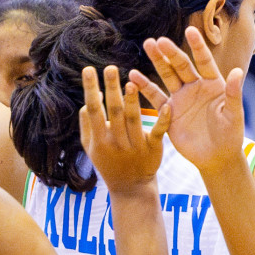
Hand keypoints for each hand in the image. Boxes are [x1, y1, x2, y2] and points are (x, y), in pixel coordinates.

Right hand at [80, 65, 167, 192]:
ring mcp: (135, 145)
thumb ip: (87, 123)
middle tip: (111, 67)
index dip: (90, 90)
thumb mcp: (91, 146)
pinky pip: (157, 131)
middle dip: (111, 89)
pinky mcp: (153, 148)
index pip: (93, 110)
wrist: (130, 187)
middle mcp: (116, 142)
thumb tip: (91, 97)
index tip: (89, 69)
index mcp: (99, 140)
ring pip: (134, 119)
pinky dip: (162, 119)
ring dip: (133, 101)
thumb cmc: (108, 161)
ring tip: (131, 82)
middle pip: (114, 112)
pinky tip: (167, 105)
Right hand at [129, 27, 245, 173]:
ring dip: (157, 62)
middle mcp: (196, 87)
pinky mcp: (169, 112)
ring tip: (147, 46)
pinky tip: (133, 76)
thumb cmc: (230, 136)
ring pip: (167, 76)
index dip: (198, 46)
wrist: (216, 158)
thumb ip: (233, 94)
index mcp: (213, 84)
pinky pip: (155, 97)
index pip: (204, 61)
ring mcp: (181, 98)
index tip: (190, 30)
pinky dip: (144, 87)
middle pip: (181, 66)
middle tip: (158, 40)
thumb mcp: (233, 115)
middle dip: (170, 52)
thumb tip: (237, 72)